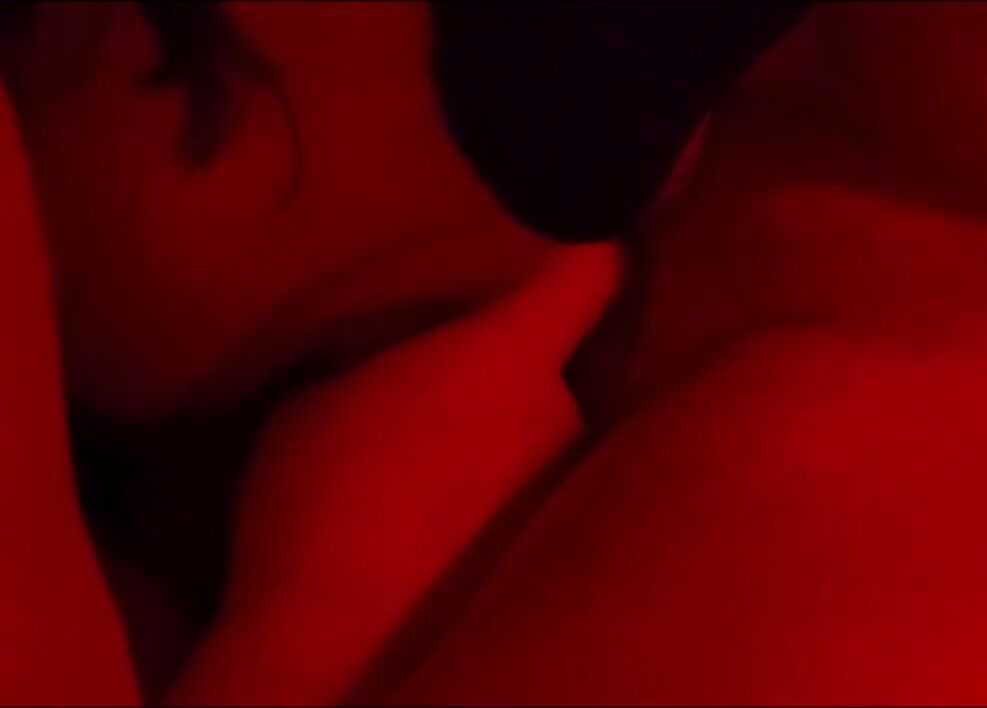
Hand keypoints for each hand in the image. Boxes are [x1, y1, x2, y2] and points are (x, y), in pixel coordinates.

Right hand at [171, 242, 620, 704]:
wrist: (344, 638)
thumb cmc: (324, 495)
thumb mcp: (317, 398)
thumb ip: (376, 362)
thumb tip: (388, 367)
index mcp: (509, 355)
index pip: (590, 273)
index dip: (584, 251)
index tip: (563, 249)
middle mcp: (562, 413)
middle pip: (551, 368)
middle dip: (502, 377)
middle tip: (432, 392)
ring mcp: (563, 489)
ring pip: (536, 442)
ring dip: (497, 446)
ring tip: (422, 475)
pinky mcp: (549, 553)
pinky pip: (526, 501)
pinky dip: (492, 504)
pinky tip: (434, 529)